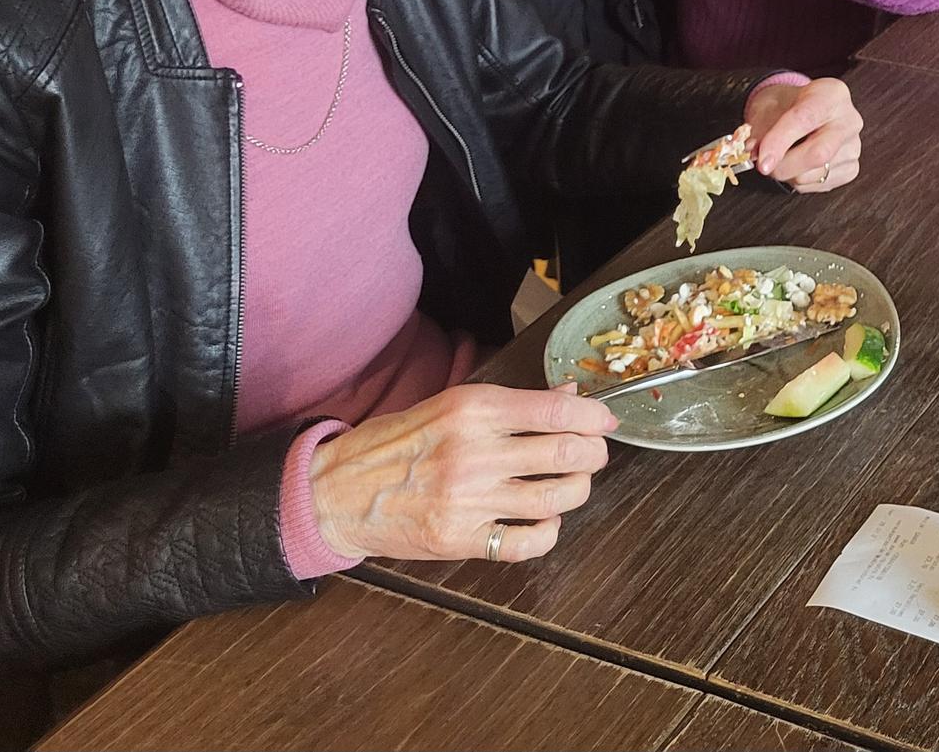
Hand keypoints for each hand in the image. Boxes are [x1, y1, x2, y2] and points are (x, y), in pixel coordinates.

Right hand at [307, 383, 615, 563]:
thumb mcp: (448, 405)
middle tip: (594, 454)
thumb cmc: (392, 445)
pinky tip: (543, 520)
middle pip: (567, 453)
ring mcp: (469, 499)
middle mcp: (475, 452)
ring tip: (572, 484)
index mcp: (472, 409)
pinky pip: (528, 542)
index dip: (593, 416)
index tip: (604, 421)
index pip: (557, 409)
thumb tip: (569, 395)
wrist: (335, 493)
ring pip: (557, 498)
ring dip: (577, 490)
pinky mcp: (460, 539)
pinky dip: (548, 532)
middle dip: (594, 453)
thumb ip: (510, 405)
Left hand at [745, 76, 863, 192]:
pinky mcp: (851, 168)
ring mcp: (854, 146)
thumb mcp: (768, 107)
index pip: (805, 119)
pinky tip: (799, 165)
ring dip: (789, 174)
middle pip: (819, 153)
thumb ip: (761, 130)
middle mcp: (849, 120)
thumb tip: (754, 153)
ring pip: (816, 174)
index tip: (761, 159)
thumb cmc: (786, 106)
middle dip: (784, 165)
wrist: (801, 111)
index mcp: (832, 94)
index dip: (780, 141)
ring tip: (783, 159)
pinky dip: (801, 181)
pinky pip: (820, 184)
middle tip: (764, 164)